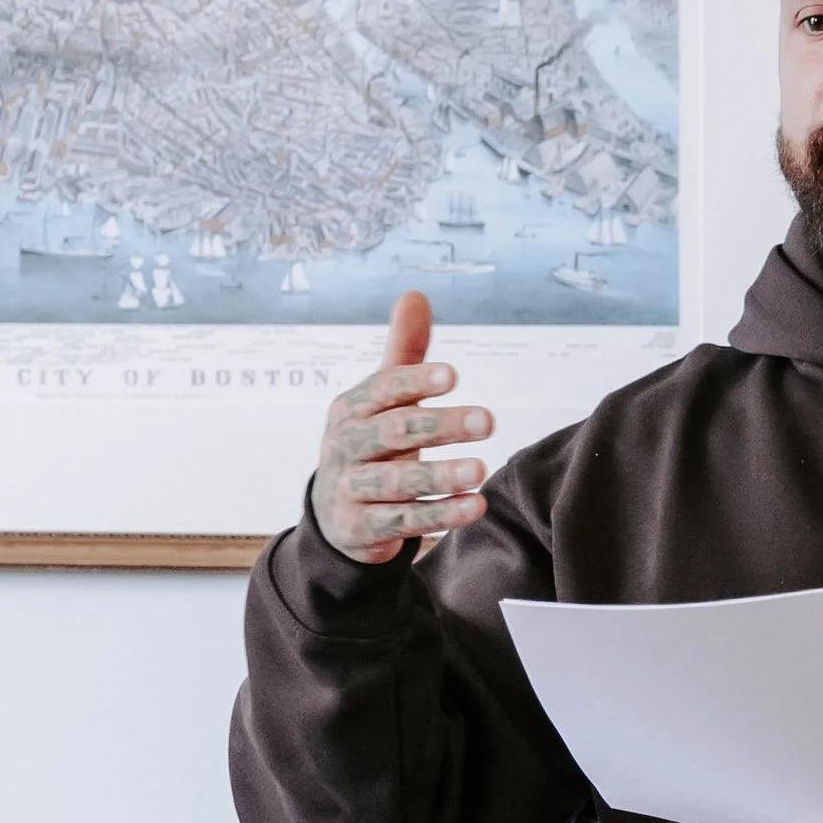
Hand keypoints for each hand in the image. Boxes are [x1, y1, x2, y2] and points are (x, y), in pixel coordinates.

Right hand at [310, 292, 495, 564]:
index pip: (382, 389)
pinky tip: (475, 505)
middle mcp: (346, 447)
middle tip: (487, 421)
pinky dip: (440, 515)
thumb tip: (415, 294)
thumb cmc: (371, 444)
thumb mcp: (382, 400)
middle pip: (393, 433)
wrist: (335, 515)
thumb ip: (404, 352)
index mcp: (350, 409)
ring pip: (397, 482)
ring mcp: (351, 490)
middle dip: (439, 426)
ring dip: (440, 475)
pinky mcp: (363, 528)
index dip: (415, 381)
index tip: (454, 375)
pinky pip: (404, 521)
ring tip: (481, 468)